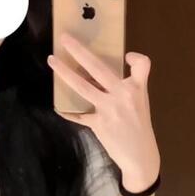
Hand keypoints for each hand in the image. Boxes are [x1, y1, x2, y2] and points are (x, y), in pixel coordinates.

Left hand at [48, 33, 160, 189]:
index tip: (128, 57)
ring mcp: (108, 109)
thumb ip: (126, 86)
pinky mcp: (97, 124)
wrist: (139, 156)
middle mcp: (122, 95)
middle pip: (98, 68)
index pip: (142, 65)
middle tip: (65, 38)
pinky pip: (77, 114)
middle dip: (79, 51)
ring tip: (52, 61)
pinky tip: (59, 107)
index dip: (136, 58)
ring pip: (82, 86)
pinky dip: (68, 110)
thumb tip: (101, 74)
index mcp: (136, 89)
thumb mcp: (140, 103)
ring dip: (64, 72)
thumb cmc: (139, 127)